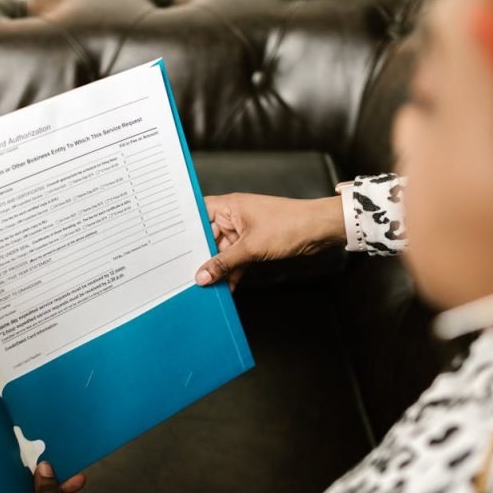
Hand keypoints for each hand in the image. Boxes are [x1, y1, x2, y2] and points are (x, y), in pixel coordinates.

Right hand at [195, 193, 345, 290]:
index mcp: (229, 206)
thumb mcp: (250, 247)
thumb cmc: (289, 225)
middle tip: (189, 274)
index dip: (185, 229)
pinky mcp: (255, 243)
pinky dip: (232, 271)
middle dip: (202, 256)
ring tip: (207, 285)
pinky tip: (227, 286)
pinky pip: (237, 258)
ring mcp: (245, 230)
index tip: (173, 247)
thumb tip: (203, 275)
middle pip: (209, 237)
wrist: (319, 230)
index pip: (198, 213)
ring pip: (223, 251)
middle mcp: (234, 216)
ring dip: (218, 267)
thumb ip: (224, 263)